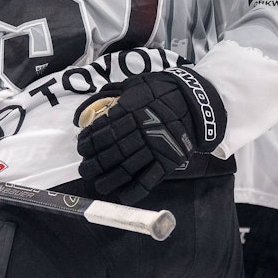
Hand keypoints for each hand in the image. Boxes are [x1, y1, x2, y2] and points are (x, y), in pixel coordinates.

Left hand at [75, 67, 226, 203]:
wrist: (196, 101)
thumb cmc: (162, 91)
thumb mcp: (134, 84)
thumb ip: (109, 94)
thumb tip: (83, 112)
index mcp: (131, 110)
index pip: (103, 131)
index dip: (88, 142)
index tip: (81, 148)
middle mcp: (141, 131)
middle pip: (112, 152)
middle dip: (94, 164)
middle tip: (84, 170)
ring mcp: (155, 148)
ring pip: (127, 168)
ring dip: (109, 179)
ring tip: (98, 184)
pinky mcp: (169, 161)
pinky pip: (149, 180)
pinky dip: (134, 190)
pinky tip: (122, 194)